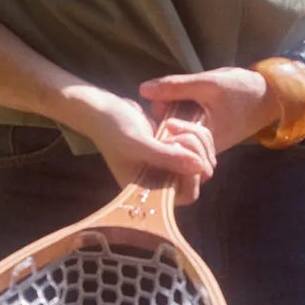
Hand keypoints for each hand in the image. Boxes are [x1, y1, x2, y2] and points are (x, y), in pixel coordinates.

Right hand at [62, 87, 215, 198]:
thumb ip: (166, 157)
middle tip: (175, 134)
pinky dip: (193, 132)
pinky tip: (173, 122)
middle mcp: (163, 182)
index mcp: (151, 191)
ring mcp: (169, 166)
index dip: (191, 174)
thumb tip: (199, 167)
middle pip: (200, 177)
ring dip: (195, 139)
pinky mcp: (173, 150)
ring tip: (171, 125)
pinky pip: (197, 147)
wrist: (102, 110)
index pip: (188, 194)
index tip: (177, 149)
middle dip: (195, 152)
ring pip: (202, 159)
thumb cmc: (113, 129)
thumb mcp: (137, 143)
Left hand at [140, 65, 277, 154]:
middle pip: (171, 138)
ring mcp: (207, 144)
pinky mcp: (209, 137)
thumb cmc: (243, 90)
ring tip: (176, 96)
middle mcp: (204, 150)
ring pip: (179, 132)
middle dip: (165, 116)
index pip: (168, 138)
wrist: (271, 95)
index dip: (160, 119)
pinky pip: (188, 129)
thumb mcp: (208, 84)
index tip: (162, 102)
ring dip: (174, 114)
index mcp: (204, 142)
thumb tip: (143, 89)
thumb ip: (175, 86)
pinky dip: (184, 115)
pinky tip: (185, 101)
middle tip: (168, 97)